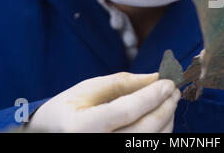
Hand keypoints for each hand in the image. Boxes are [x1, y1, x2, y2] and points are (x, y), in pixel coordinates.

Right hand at [28, 72, 180, 132]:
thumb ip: (123, 83)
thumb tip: (156, 77)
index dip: (152, 96)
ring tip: (168, 102)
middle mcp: (95, 146)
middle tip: (174, 91)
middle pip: (144, 131)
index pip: (127, 111)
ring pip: (150, 143)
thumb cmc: (68, 109)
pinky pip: (147, 149)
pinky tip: (160, 118)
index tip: (168, 82)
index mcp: (82, 127)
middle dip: (165, 108)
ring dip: (166, 121)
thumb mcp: (89, 89)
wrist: (49, 134)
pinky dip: (160, 134)